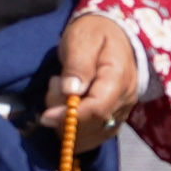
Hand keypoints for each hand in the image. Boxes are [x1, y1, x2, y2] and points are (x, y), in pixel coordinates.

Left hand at [45, 12, 144, 137]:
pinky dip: (73, 130)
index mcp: (119, 77)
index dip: (70, 117)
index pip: (98, 109)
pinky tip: (65, 108)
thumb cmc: (95, 33)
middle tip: (55, 83)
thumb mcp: (82, 39)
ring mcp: (121, 111)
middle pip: (92, 125)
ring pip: (91, 136)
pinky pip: (92, 137)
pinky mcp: (113, 119)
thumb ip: (77, 64)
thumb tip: (71, 91)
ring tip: (61, 91)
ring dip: (66, 123)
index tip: (46, 115)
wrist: (113, 35)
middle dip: (63, 115)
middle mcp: (125, 99)